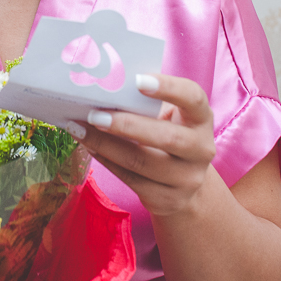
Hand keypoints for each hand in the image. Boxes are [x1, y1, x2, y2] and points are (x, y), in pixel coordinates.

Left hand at [69, 73, 216, 216]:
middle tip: (94, 115)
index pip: (193, 98)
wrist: (185, 182)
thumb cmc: (169, 134)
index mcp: (201, 119)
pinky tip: (89, 146)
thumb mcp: (170, 116)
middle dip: (126, 125)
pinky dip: (105, 160)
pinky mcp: (167, 200)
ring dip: (105, 144)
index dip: (168, 88)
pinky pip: (130, 179)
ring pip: (141, 162)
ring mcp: (187, 179)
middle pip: (166, 137)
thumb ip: (148, 102)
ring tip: (79, 129)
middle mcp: (201, 149)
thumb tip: (102, 85)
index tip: (137, 80)